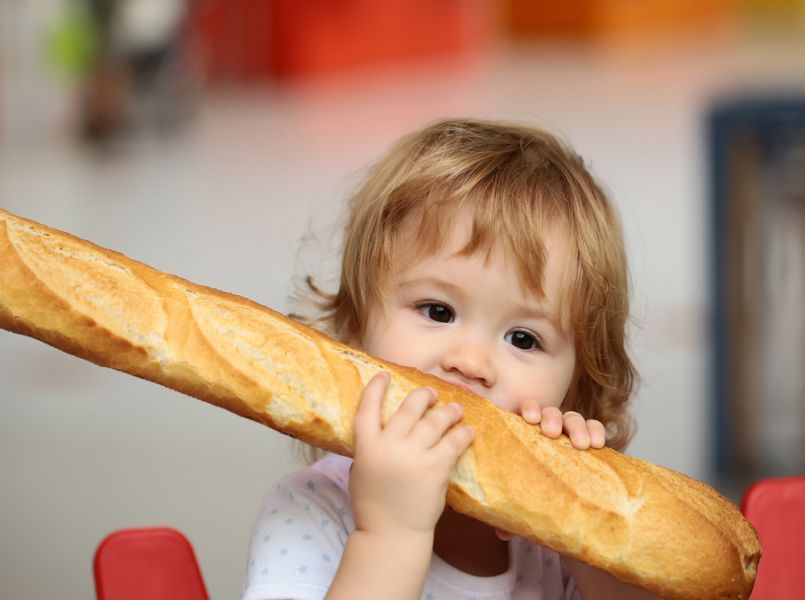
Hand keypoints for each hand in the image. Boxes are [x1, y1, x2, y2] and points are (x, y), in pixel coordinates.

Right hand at [349, 372, 474, 538]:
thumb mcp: (361, 472)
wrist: (391, 535)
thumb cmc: (374, 506)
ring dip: (448, 411)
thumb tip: (382, 429)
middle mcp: (389, 446)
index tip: (384, 376)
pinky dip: (462, 433)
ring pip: (435, 421)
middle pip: (409, 408)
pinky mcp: (436, 467)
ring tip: (455, 409)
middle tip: (431, 394)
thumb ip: (371, 449)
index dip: (376, 388)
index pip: (368, 407)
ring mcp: (413, 456)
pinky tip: (467, 430)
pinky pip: (453, 442)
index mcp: (366, 446)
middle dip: (423, 396)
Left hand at [495, 402, 604, 541]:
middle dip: (552, 418)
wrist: (564, 506)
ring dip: (577, 426)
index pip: (528, 412)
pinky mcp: (590, 442)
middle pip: (551, 414)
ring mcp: (570, 435)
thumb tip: (503, 533)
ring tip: (580, 444)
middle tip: (551, 431)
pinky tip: (598, 444)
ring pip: (574, 419)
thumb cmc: (535, 494)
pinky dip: (596, 431)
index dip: (530, 410)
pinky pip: (595, 429)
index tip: (529, 418)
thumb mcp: (523, 501)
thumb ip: (513, 511)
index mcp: (527, 435)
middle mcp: (548, 431)